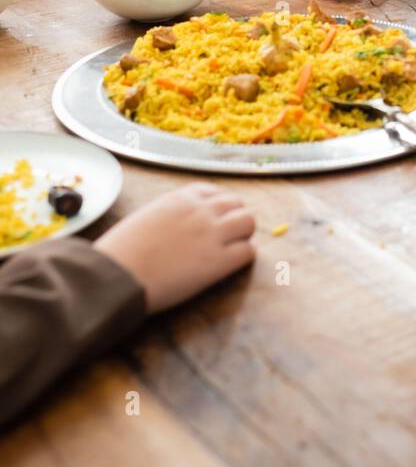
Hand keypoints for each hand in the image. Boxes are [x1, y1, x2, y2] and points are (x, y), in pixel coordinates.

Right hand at [95, 182, 255, 313]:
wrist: (116, 275)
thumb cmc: (119, 252)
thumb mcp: (144, 218)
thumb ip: (166, 215)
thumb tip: (172, 226)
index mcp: (179, 199)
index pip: (212, 192)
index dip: (216, 206)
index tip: (212, 219)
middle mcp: (200, 211)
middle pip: (236, 203)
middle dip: (234, 218)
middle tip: (226, 237)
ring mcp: (211, 234)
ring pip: (248, 222)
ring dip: (243, 234)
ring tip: (231, 249)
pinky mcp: (218, 262)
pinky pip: (248, 251)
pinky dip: (243, 257)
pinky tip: (230, 266)